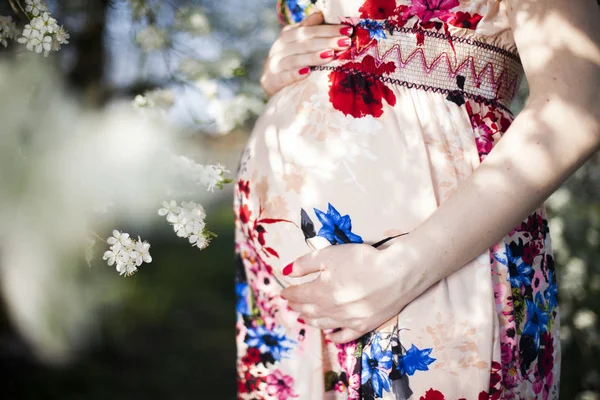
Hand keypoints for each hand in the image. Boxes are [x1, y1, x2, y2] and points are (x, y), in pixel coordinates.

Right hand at [260, 12, 352, 96]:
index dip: (328, 30)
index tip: (347, 31)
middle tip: (345, 42)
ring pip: (296, 59)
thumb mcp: (296, 44)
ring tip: (331, 55)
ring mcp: (275, 64)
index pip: (309, 30)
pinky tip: (307, 73)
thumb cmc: (289, 61)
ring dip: (314, 57)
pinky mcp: (272, 80)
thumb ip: (307, 30)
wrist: (268, 83)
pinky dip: (296, 74)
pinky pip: (285, 76)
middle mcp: (279, 47)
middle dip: (327, 42)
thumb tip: (320, 14)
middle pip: (305, 43)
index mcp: (287, 35)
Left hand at [280, 239, 421, 342]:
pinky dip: (333, 336)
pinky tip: (329, 335)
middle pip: (308, 310)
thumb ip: (305, 264)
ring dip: (310, 320)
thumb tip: (286, 272)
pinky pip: (343, 336)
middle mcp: (330, 309)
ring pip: (322, 324)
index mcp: (320, 291)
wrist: (396, 274)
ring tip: (303, 317)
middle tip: (291, 304)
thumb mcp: (329, 254)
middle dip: (297, 306)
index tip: (284, 292)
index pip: (298, 294)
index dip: (290, 293)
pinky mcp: (363, 326)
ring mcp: (347, 321)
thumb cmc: (362, 260)